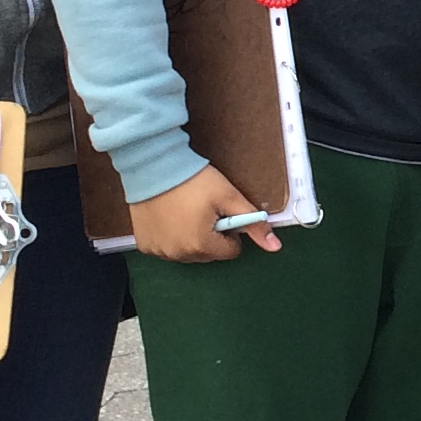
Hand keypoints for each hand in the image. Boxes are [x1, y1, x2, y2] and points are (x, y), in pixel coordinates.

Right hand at [130, 165, 282, 262]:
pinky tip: (169, 217)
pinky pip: (166, 249)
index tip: (221, 214)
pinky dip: (171, 238)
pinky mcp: (144, 245)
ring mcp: (159, 251)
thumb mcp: (229, 198)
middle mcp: (178, 255)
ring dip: (191, 239)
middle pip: (209, 254)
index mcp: (201, 246)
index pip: (230, 251)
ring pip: (188, 253)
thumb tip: (276, 247)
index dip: (230, 231)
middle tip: (204, 211)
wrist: (153, 166)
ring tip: (186, 212)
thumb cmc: (194, 181)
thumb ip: (253, 224)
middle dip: (211, 236)